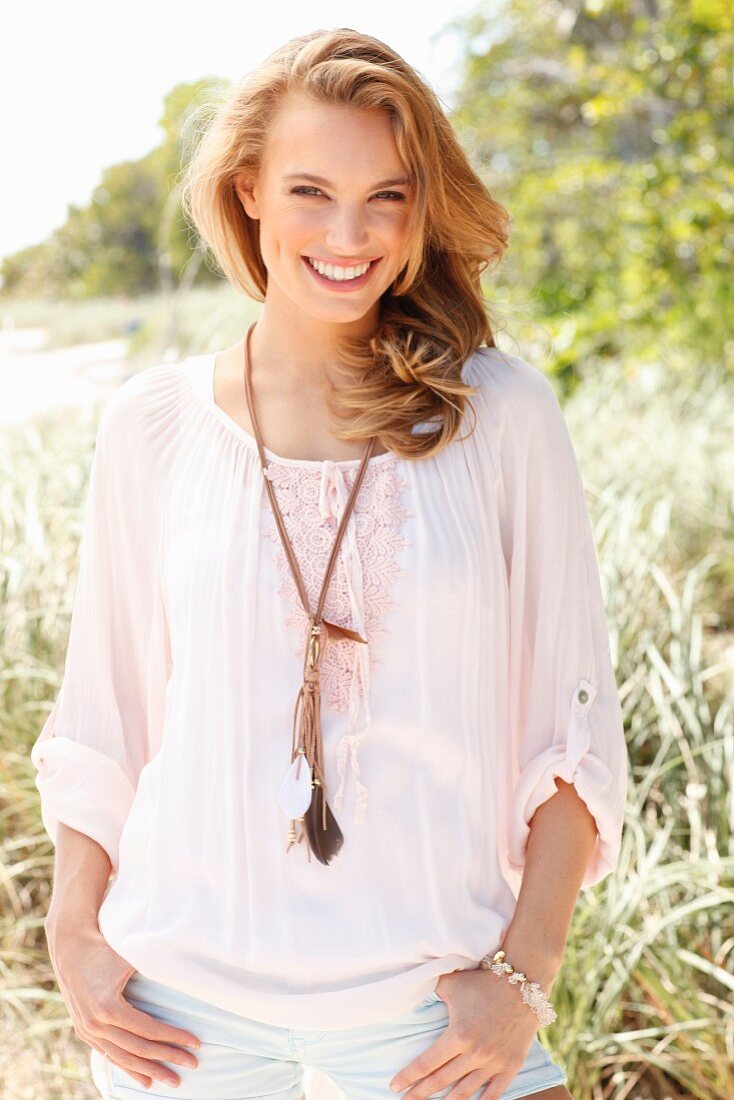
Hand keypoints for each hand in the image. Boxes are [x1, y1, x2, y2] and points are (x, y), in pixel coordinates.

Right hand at [45, 918, 201, 1089]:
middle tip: (193, 1065)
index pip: (149, 1030)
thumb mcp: (130, 957)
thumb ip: (154, 969)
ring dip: (149, 1070)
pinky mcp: (84, 1031)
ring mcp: (87, 1030)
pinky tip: (144, 1077)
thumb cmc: (105, 946)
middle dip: (168, 1058)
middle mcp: (95, 1024)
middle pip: (139, 1049)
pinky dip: (128, 1067)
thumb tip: (187, 976)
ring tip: (172, 1080)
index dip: (174, 1038)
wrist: (70, 944)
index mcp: (107, 1008)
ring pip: (123, 1058)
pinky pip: (109, 1054)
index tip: (196, 1043)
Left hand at [388, 967, 540, 1098]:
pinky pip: (493, 1094)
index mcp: (458, 1035)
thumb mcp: (452, 983)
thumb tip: (414, 991)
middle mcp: (475, 1054)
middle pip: (441, 1081)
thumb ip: (432, 991)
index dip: (408, 1077)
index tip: (394, 1086)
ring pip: (464, 1092)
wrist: (523, 984)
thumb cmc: (483, 982)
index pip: (426, 1064)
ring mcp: (494, 1063)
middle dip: (420, 1093)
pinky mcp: (511, 1067)